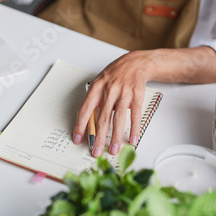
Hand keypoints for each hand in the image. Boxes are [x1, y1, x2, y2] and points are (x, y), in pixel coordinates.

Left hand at [73, 46, 215, 157]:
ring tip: (113, 150)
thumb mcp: (100, 84)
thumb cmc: (115, 75)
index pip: (85, 110)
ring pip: (118, 118)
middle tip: (96, 152)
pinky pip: (135, 115)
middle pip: (102, 118)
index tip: (78, 139)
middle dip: (98, 138)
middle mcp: (109, 90)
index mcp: (96, 88)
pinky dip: (134, 128)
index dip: (80, 126)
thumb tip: (89, 124)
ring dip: (116, 137)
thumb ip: (95, 101)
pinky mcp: (137, 95)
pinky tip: (132, 139)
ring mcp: (124, 93)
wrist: (135, 62)